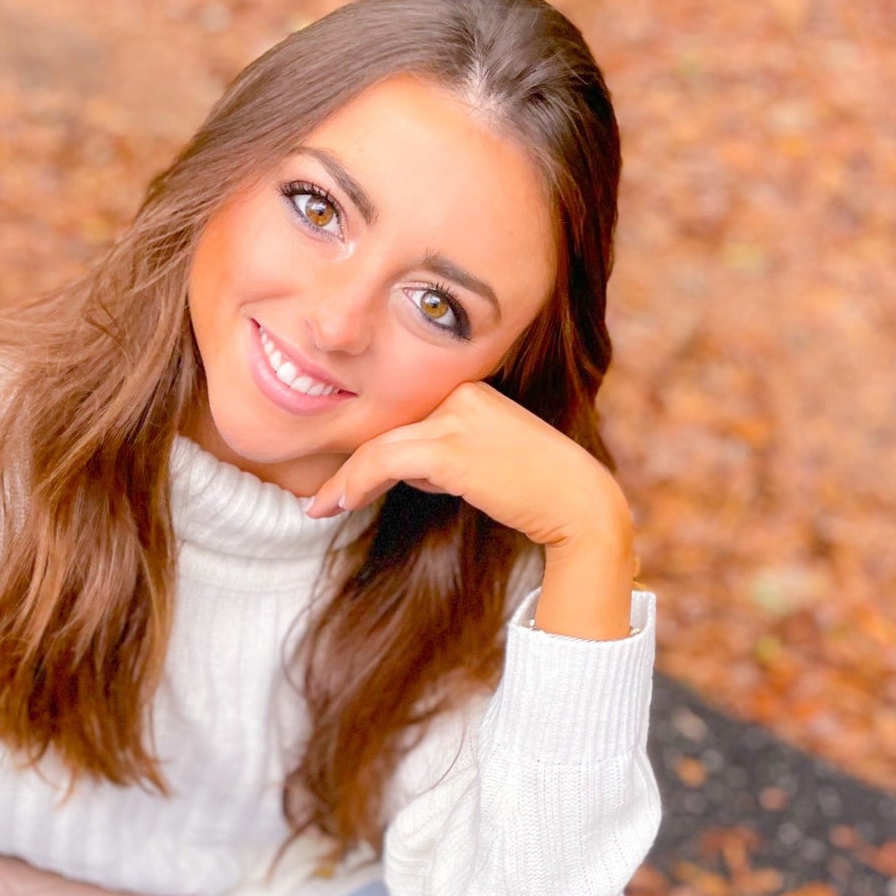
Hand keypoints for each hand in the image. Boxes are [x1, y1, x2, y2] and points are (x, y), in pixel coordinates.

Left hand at [304, 378, 635, 567]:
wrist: (576, 504)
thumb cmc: (533, 492)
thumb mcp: (481, 461)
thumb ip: (442, 454)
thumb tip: (399, 471)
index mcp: (470, 388)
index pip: (405, 418)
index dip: (371, 452)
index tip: (343, 481)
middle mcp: (461, 391)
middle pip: (389, 428)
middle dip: (353, 466)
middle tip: (321, 498)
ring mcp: (456, 415)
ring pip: (379, 445)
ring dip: (344, 480)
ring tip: (319, 507)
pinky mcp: (451, 446)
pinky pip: (384, 461)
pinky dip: (354, 483)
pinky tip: (336, 504)